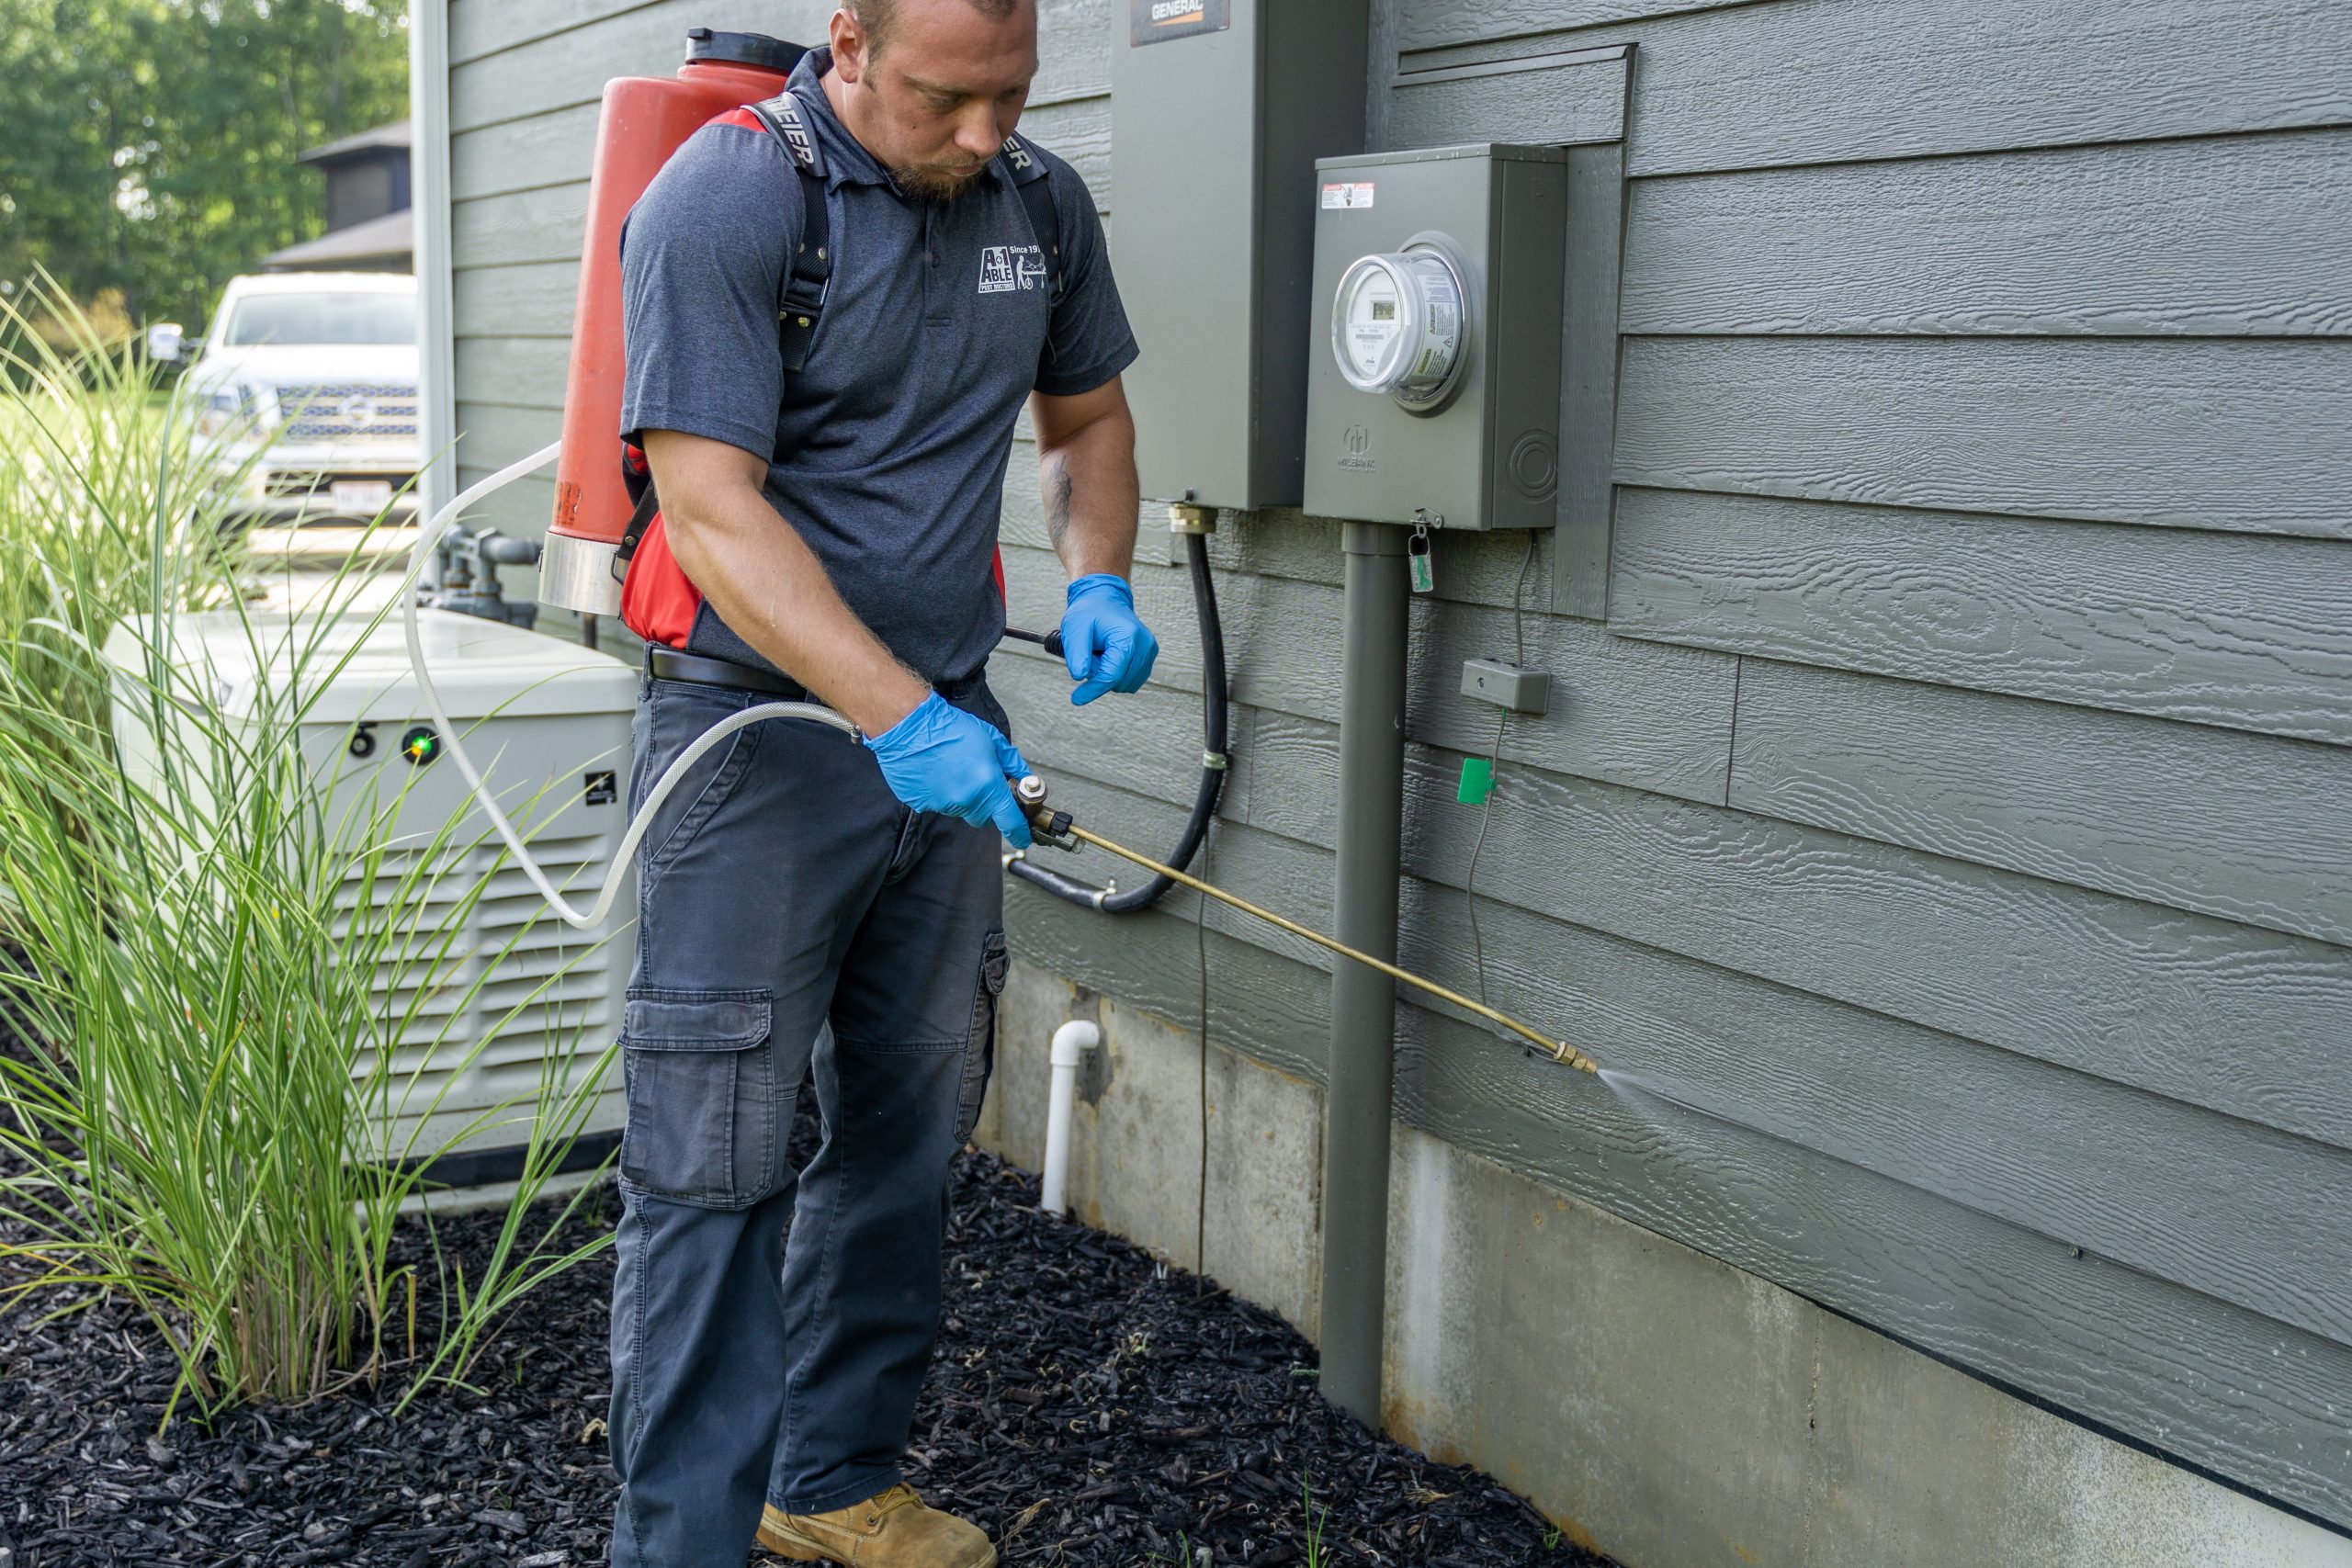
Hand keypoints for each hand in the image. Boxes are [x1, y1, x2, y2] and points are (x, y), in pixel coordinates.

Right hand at [863, 692, 1033, 847]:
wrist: (910, 725)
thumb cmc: (950, 728)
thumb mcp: (992, 740)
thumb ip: (1012, 765)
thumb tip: (1026, 779)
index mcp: (987, 786)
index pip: (1010, 821)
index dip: (1019, 832)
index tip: (1023, 836)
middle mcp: (965, 800)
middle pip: (982, 818)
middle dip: (985, 805)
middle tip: (977, 780)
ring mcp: (941, 804)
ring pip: (959, 810)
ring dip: (959, 796)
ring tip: (951, 769)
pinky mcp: (921, 804)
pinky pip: (936, 804)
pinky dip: (938, 793)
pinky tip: (935, 772)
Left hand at [1059, 574, 1158, 705]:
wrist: (1104, 599)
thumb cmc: (1089, 612)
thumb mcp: (1075, 628)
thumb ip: (1077, 653)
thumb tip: (1079, 676)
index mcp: (1129, 636)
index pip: (1112, 675)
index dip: (1093, 689)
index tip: (1076, 699)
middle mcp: (1145, 644)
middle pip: (1119, 682)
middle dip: (1100, 675)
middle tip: (1090, 654)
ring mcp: (1150, 651)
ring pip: (1126, 684)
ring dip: (1109, 675)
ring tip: (1101, 653)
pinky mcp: (1149, 656)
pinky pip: (1131, 680)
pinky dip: (1117, 675)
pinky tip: (1110, 658)